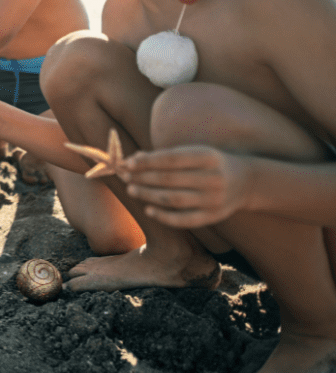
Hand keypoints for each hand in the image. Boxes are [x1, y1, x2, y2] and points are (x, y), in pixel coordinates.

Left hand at [121, 145, 251, 228]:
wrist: (247, 182)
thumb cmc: (210, 164)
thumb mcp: (195, 153)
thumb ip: (166, 156)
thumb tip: (134, 158)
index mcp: (209, 157)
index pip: (172, 159)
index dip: (148, 161)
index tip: (128, 163)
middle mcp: (213, 178)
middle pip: (170, 180)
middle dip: (144, 178)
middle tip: (125, 177)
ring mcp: (215, 199)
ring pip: (174, 199)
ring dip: (149, 195)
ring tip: (131, 190)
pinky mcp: (214, 216)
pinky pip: (185, 219)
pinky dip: (165, 216)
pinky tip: (148, 209)